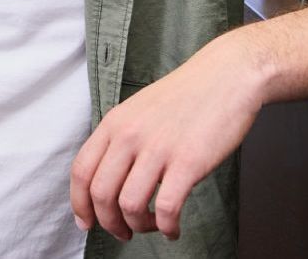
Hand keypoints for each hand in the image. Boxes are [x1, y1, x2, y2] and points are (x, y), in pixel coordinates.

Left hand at [70, 38, 265, 241]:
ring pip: (129, 205)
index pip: (81, 171)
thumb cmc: (186, 96)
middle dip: (108, 223)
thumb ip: (120, 140)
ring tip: (151, 226)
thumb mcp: (138, 110)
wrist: (227, 76)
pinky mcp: (188, 162)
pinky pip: (166, 209)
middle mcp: (130, 135)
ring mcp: (158, 148)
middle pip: (100, 194)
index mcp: (114, 123)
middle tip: (123, 231)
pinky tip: (173, 228)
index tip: (86, 222)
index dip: (79, 204)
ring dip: (137, 226)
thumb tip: (109, 181)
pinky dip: (166, 228)